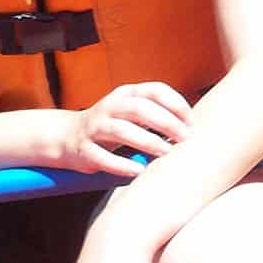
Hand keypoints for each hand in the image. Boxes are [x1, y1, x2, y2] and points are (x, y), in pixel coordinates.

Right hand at [62, 82, 192, 176]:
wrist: (67, 137)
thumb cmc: (114, 125)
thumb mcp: (134, 112)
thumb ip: (159, 114)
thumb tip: (195, 127)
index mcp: (127, 94)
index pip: (155, 90)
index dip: (176, 103)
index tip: (192, 121)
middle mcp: (110, 107)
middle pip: (139, 108)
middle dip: (165, 122)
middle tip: (184, 138)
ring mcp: (94, 127)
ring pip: (120, 130)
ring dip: (146, 141)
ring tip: (165, 152)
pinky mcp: (83, 150)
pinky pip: (102, 157)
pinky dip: (121, 165)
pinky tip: (139, 171)